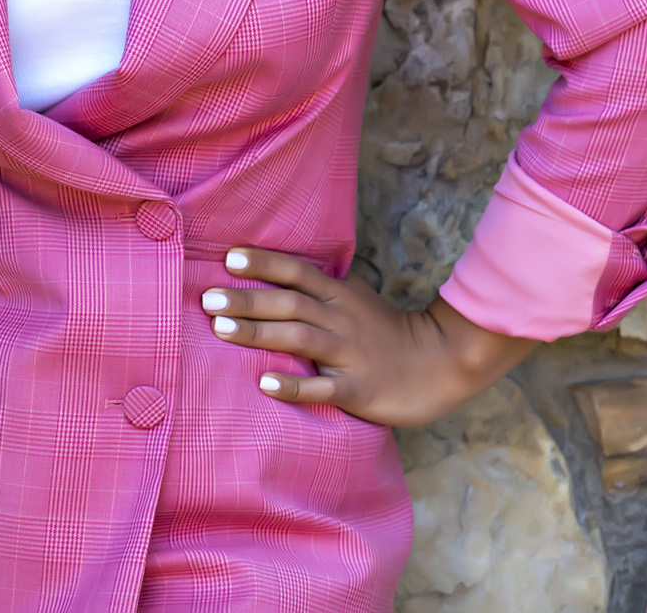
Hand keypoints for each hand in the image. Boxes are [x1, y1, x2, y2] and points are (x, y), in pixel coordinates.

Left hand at [201, 246, 534, 427]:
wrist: (439, 362)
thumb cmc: (386, 330)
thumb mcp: (354, 297)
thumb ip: (319, 286)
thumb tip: (275, 269)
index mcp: (338, 294)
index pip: (296, 271)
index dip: (263, 263)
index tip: (229, 257)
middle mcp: (340, 319)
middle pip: (289, 303)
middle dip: (247, 299)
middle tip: (208, 297)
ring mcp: (350, 353)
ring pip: (300, 338)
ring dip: (259, 334)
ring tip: (222, 330)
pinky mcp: (360, 388)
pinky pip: (323, 387)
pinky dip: (294, 386)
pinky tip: (266, 383)